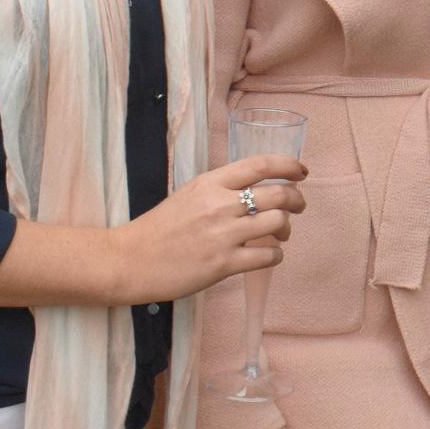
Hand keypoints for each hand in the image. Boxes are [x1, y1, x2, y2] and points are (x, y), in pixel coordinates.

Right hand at [113, 157, 305, 303]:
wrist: (128, 260)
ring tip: (280, 234)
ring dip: (287, 228)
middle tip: (298, 206)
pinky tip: (268, 255)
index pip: (261, 164)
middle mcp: (220, 205)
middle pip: (279, 194)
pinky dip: (276, 255)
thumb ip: (220, 189)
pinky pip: (268, 256)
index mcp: (210, 183)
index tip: (301, 172)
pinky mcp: (223, 264)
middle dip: (297, 199)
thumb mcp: (189, 195)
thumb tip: (254, 190)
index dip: (289, 165)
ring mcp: (223, 235)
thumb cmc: (158, 229)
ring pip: (279, 223)